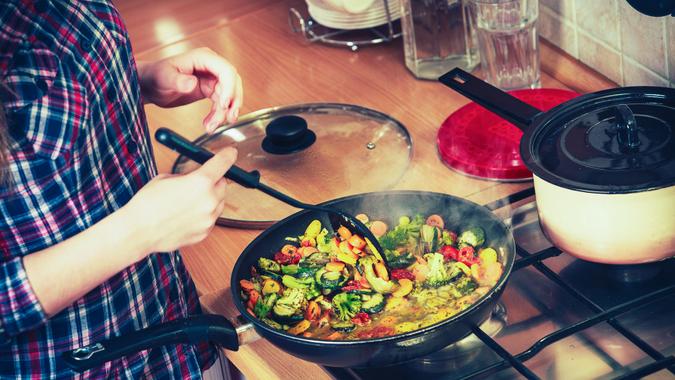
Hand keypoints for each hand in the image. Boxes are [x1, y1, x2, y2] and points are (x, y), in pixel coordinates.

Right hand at [122, 147, 236, 255]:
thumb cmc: (148, 204)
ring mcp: (208, 219)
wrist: (138, 231)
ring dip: (209, 199)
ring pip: (219, 203)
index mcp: (200, 182)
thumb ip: (188, 175)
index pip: (223, 163)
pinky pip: (210, 219)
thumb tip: (198, 175)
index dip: (228, 155)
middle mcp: (209, 201)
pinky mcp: (204, 232)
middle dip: (213, 181)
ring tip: (187, 202)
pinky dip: (203, 215)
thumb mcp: (167, 178)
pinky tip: (185, 215)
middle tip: (197, 183)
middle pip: (223, 184)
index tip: (231, 153)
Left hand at [138, 47, 242, 132]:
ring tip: (212, 126)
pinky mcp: (209, 90)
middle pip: (233, 84)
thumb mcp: (164, 77)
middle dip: (232, 102)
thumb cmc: (155, 76)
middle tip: (228, 118)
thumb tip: (192, 84)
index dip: (230, 88)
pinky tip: (208, 124)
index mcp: (203, 58)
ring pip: (228, 96)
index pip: (226, 71)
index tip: (224, 105)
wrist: (150, 85)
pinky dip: (217, 116)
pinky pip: (220, 104)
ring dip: (224, 113)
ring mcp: (211, 79)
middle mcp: (211, 67)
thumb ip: (178, 81)